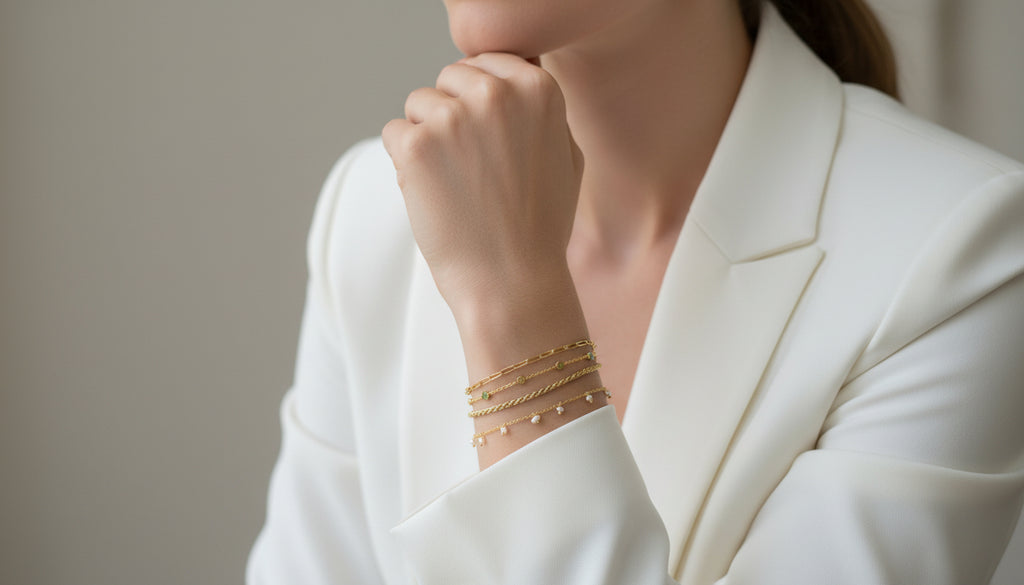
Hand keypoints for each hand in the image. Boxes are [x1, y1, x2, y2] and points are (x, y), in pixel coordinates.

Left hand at [381, 53, 583, 320]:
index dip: (481, 101)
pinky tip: (434, 194)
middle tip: (472, 168)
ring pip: (419, 103)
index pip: (488, 61)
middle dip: (452, 114)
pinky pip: (394, 133)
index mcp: (537, 88)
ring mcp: (453, 117)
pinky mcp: (416, 145)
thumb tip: (516, 75)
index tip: (489, 141)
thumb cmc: (540, 227)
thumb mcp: (566, 154)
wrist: (513, 282)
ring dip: (427, 138)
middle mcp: (496, 93)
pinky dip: (404, 163)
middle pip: (450, 77)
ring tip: (456, 185)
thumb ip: (540, 108)